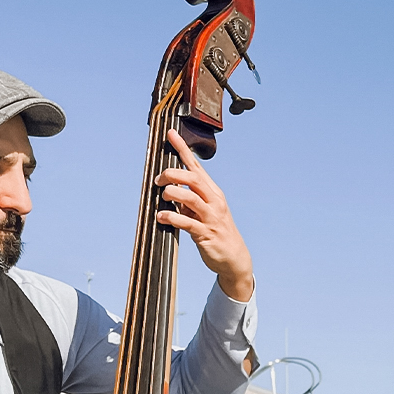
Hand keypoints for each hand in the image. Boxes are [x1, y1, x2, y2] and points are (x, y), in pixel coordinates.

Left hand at [155, 128, 254, 301]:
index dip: (183, 149)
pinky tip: (162, 217)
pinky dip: (171, 217)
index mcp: (213, 192)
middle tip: (159, 180)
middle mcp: (214, 201)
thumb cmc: (217, 232)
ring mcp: (211, 217)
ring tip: (163, 199)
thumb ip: (189, 200)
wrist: (234, 258)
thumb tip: (172, 190)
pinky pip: (186, 222)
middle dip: (171, 175)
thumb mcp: (204, 211)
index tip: (170, 134)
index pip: (196, 166)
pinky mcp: (206, 233)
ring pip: (189, 197)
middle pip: (192, 178)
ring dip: (171, 194)